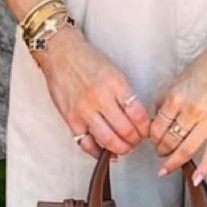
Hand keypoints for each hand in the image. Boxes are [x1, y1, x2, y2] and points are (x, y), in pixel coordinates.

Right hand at [35, 25, 150, 156]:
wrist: (60, 54)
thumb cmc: (87, 61)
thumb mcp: (114, 72)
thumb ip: (124, 95)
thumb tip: (136, 119)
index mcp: (115, 84)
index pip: (138, 114)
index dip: (145, 128)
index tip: (146, 131)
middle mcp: (100, 98)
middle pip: (125, 130)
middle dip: (135, 140)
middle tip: (136, 141)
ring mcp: (84, 110)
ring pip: (108, 140)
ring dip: (120, 149)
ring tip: (124, 148)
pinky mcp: (70, 119)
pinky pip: (86, 143)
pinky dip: (97, 152)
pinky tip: (105, 151)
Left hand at [150, 23, 206, 182]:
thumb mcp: (181, 77)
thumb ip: (168, 98)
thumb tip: (158, 116)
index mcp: (177, 97)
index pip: (157, 126)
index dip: (152, 137)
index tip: (152, 140)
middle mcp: (191, 110)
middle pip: (169, 140)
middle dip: (161, 149)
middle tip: (159, 153)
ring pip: (186, 149)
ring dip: (174, 161)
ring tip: (167, 167)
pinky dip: (204, 168)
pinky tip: (195, 179)